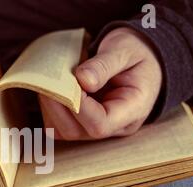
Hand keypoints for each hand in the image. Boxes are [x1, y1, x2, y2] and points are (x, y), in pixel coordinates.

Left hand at [39, 27, 161, 139]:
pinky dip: (50, 109)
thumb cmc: (137, 53)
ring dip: (50, 108)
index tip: (70, 80)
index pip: (100, 124)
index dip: (78, 106)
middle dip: (57, 106)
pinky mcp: (83, 124)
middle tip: (49, 79)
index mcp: (133, 110)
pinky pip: (58, 125)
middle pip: (75, 131)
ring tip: (51, 81)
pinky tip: (54, 89)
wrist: (142, 57)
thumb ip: (104, 64)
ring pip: (62, 131)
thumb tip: (82, 79)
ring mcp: (97, 128)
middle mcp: (115, 127)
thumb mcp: (125, 49)